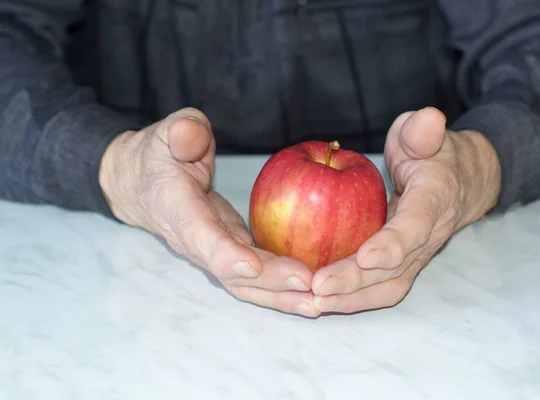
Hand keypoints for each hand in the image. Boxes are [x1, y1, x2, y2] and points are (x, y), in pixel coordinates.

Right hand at [99, 108, 318, 316]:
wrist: (144, 185)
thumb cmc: (159, 157)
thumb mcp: (166, 133)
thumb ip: (182, 132)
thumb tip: (190, 137)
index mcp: (176, 209)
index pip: (199, 236)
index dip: (224, 254)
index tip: (252, 266)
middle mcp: (194, 241)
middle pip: (231, 272)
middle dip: (270, 281)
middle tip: (310, 283)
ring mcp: (213, 252)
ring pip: (245, 283)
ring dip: (280, 296)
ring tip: (319, 303)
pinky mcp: (231, 252)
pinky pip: (256, 277)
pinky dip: (282, 287)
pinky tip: (313, 291)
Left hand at [311, 107, 500, 312]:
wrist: (459, 183)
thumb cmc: (432, 156)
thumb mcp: (424, 134)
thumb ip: (422, 131)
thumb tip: (429, 119)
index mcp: (435, 200)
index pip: (417, 225)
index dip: (394, 243)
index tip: (366, 256)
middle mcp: (428, 235)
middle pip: (395, 266)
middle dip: (356, 279)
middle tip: (318, 286)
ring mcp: (417, 256)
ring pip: (388, 285)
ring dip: (352, 298)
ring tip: (313, 303)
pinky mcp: (403, 266)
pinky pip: (380, 289)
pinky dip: (352, 299)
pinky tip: (320, 302)